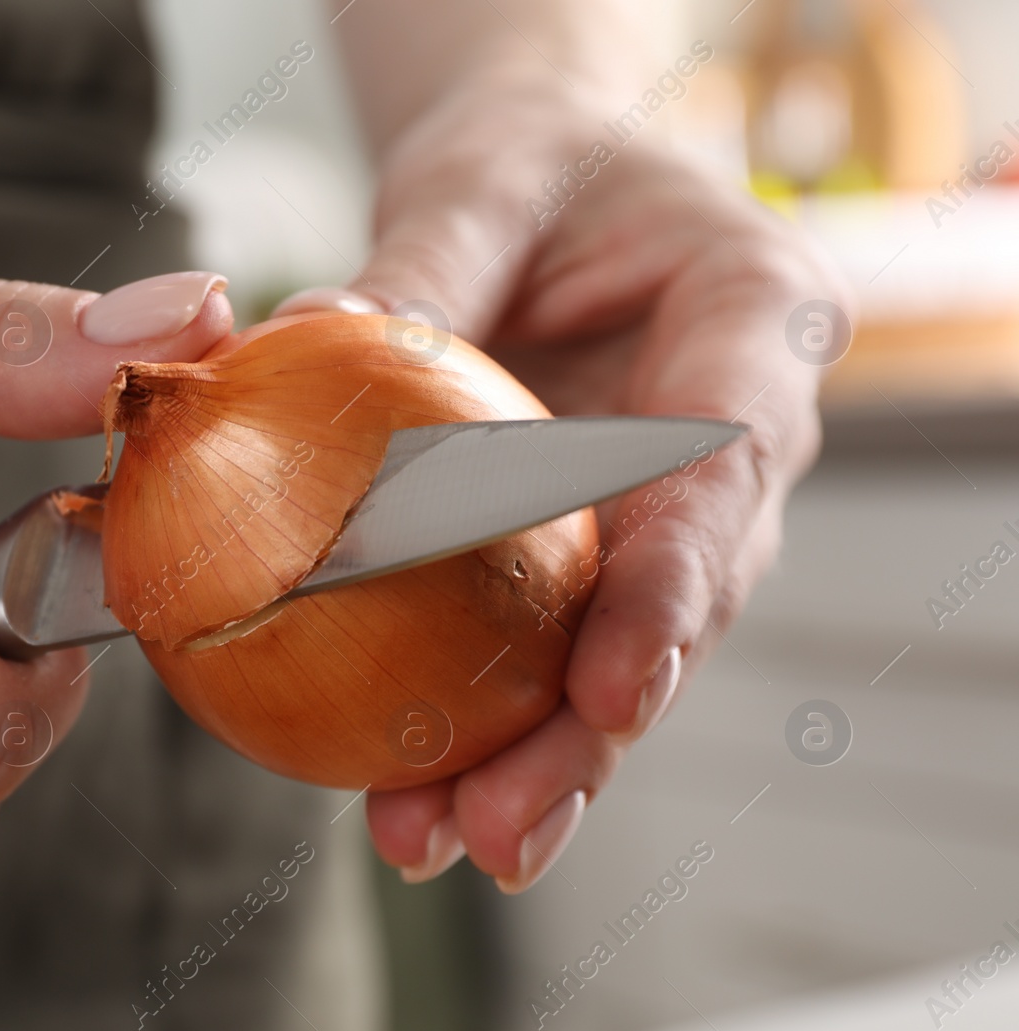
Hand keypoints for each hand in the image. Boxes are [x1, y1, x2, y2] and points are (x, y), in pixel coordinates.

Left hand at [279, 83, 846, 887]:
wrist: (543, 191)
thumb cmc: (536, 163)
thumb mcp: (487, 175)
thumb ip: (427, 256)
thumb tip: (303, 333)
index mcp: (754, 325)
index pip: (726, 466)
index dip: (678, 586)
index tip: (615, 684)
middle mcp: (729, 442)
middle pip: (677, 607)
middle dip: (592, 731)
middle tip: (499, 826)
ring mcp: (659, 513)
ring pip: (609, 653)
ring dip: (528, 759)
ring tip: (433, 839)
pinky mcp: (581, 555)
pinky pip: (535, 641)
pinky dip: (473, 719)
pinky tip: (400, 792)